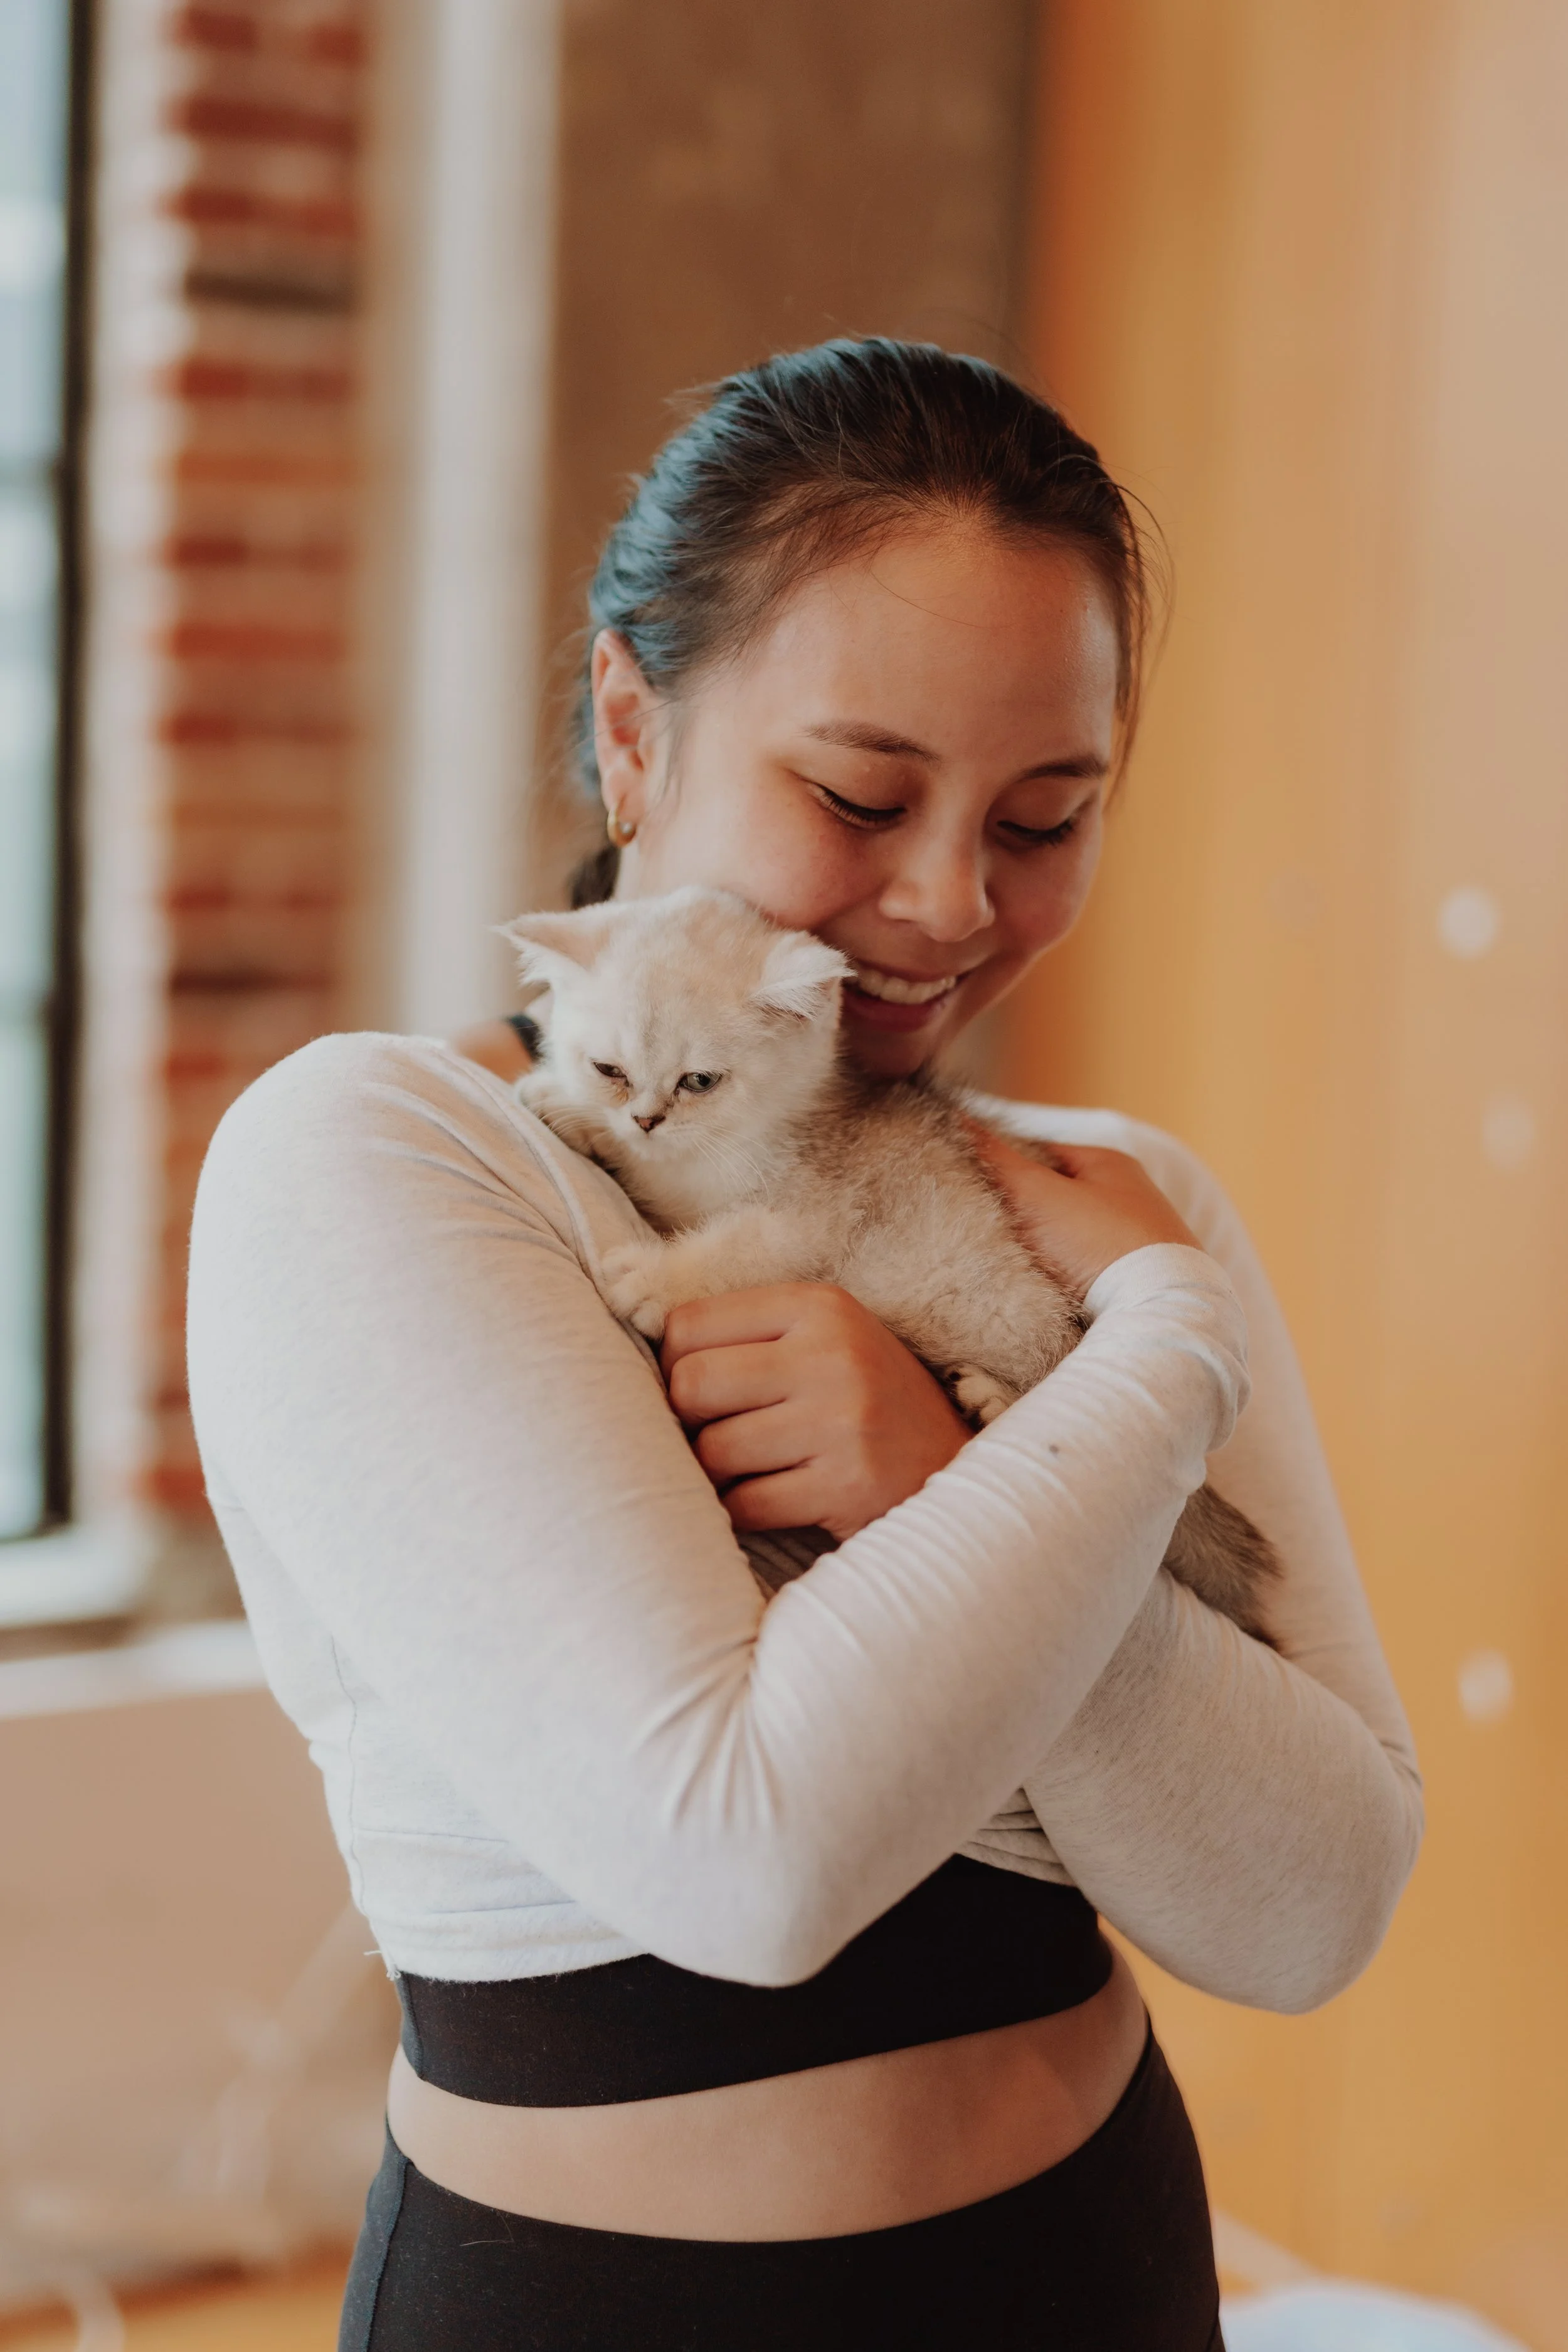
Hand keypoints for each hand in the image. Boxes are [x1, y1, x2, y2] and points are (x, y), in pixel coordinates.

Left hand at [661, 1284, 969, 1542]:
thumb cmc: (870, 1407)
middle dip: (688, 1422)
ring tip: (753, 1472)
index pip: (688, 1326)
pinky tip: (774, 1501)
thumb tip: (642, 1361)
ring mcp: (841, 1421)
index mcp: (819, 1306)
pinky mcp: (846, 1485)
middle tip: (716, 1437)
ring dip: (718, 1475)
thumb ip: (749, 1339)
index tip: (701, 1393)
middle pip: (691, 1385)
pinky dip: (743, 1511)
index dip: (675, 1366)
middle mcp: (831, 1354)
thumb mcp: (826, 1344)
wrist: (962, 1475)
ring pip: (713, 1451)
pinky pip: (745, 1505)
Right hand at [971, 1133, 1198, 1299]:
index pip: (1039, 1151)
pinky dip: (1058, 1283)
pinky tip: (1039, 1293)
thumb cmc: (1100, 1245)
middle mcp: (1129, 1200)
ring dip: (1036, 1253)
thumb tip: (952, 1116)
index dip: (1000, 1164)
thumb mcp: (1038, 1194)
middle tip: (978, 1227)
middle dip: (1017, 1213)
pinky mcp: (1132, 1287)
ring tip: (1004, 1264)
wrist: (1156, 1318)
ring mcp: (1133, 1246)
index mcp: (1110, 1164)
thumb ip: (995, 1158)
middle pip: (1052, 1199)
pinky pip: (1081, 1277)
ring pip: (1064, 1241)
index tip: (966, 1183)